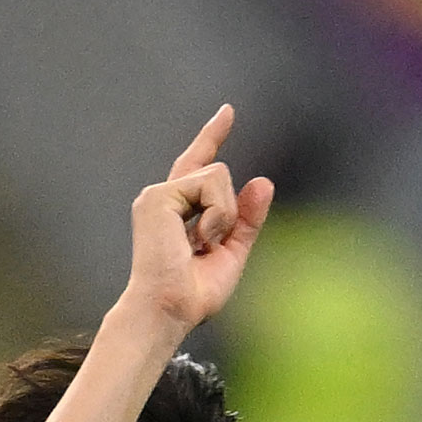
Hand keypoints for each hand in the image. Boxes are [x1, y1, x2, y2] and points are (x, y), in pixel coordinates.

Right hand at [120, 105, 275, 329]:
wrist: (169, 310)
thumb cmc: (193, 294)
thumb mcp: (232, 254)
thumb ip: (247, 219)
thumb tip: (263, 181)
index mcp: (177, 211)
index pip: (199, 166)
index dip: (212, 137)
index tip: (228, 112)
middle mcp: (163, 198)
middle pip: (219, 175)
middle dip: (228, 213)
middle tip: (203, 251)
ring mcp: (158, 195)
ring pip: (219, 176)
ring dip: (223, 215)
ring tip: (200, 245)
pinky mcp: (158, 195)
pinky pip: (211, 183)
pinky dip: (216, 214)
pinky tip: (196, 239)